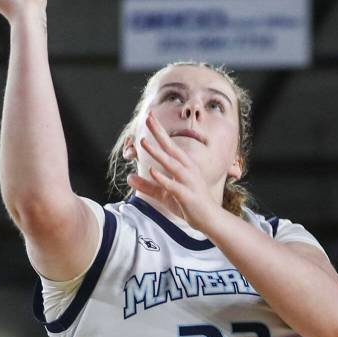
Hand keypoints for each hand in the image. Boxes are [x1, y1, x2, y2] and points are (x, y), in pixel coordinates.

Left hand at [126, 112, 224, 231]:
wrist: (208, 219)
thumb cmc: (188, 203)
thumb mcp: (163, 194)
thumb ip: (147, 185)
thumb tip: (129, 177)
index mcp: (183, 166)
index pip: (169, 145)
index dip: (159, 132)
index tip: (149, 117)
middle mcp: (187, 169)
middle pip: (171, 147)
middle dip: (159, 133)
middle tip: (148, 118)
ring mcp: (188, 181)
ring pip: (171, 164)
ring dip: (157, 153)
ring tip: (144, 142)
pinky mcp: (187, 196)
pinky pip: (174, 185)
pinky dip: (163, 178)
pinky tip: (153, 171)